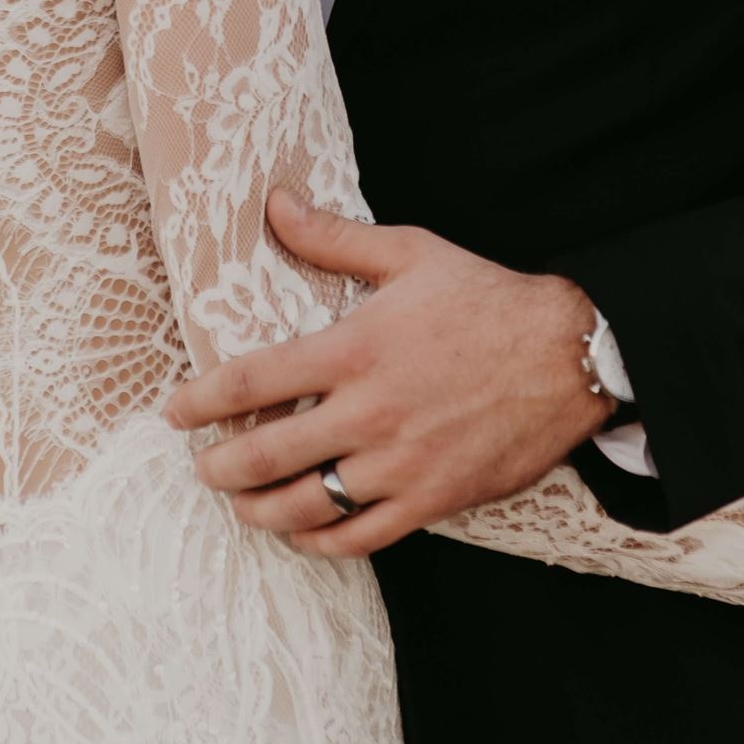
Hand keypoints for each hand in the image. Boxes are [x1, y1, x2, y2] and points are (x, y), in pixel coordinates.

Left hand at [164, 189, 611, 557]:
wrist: (569, 355)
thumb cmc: (486, 299)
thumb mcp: (408, 252)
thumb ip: (332, 236)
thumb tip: (275, 204)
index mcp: (355, 348)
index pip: (252, 382)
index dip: (201, 402)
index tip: (173, 412)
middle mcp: (370, 413)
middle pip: (267, 455)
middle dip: (220, 468)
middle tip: (201, 467)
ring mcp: (402, 463)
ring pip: (308, 506)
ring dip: (260, 510)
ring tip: (240, 503)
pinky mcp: (434, 499)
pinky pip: (361, 538)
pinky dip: (321, 540)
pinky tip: (301, 529)